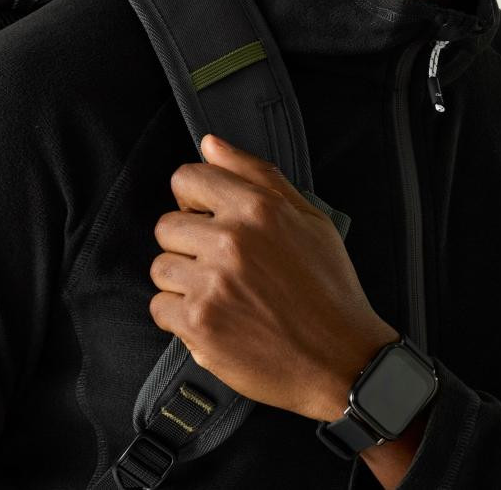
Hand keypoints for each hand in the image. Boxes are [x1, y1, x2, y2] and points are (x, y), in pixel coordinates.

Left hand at [148, 133, 399, 422]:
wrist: (341, 356)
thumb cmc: (328, 286)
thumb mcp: (308, 217)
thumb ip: (256, 174)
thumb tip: (210, 144)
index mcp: (258, 208)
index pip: (188, 178)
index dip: (194, 197)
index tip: (206, 214)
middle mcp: (231, 240)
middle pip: (167, 225)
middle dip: (190, 243)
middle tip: (223, 263)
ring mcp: (212, 284)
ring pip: (161, 267)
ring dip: (184, 280)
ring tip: (222, 292)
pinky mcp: (200, 325)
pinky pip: (160, 308)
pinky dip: (181, 315)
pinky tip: (216, 316)